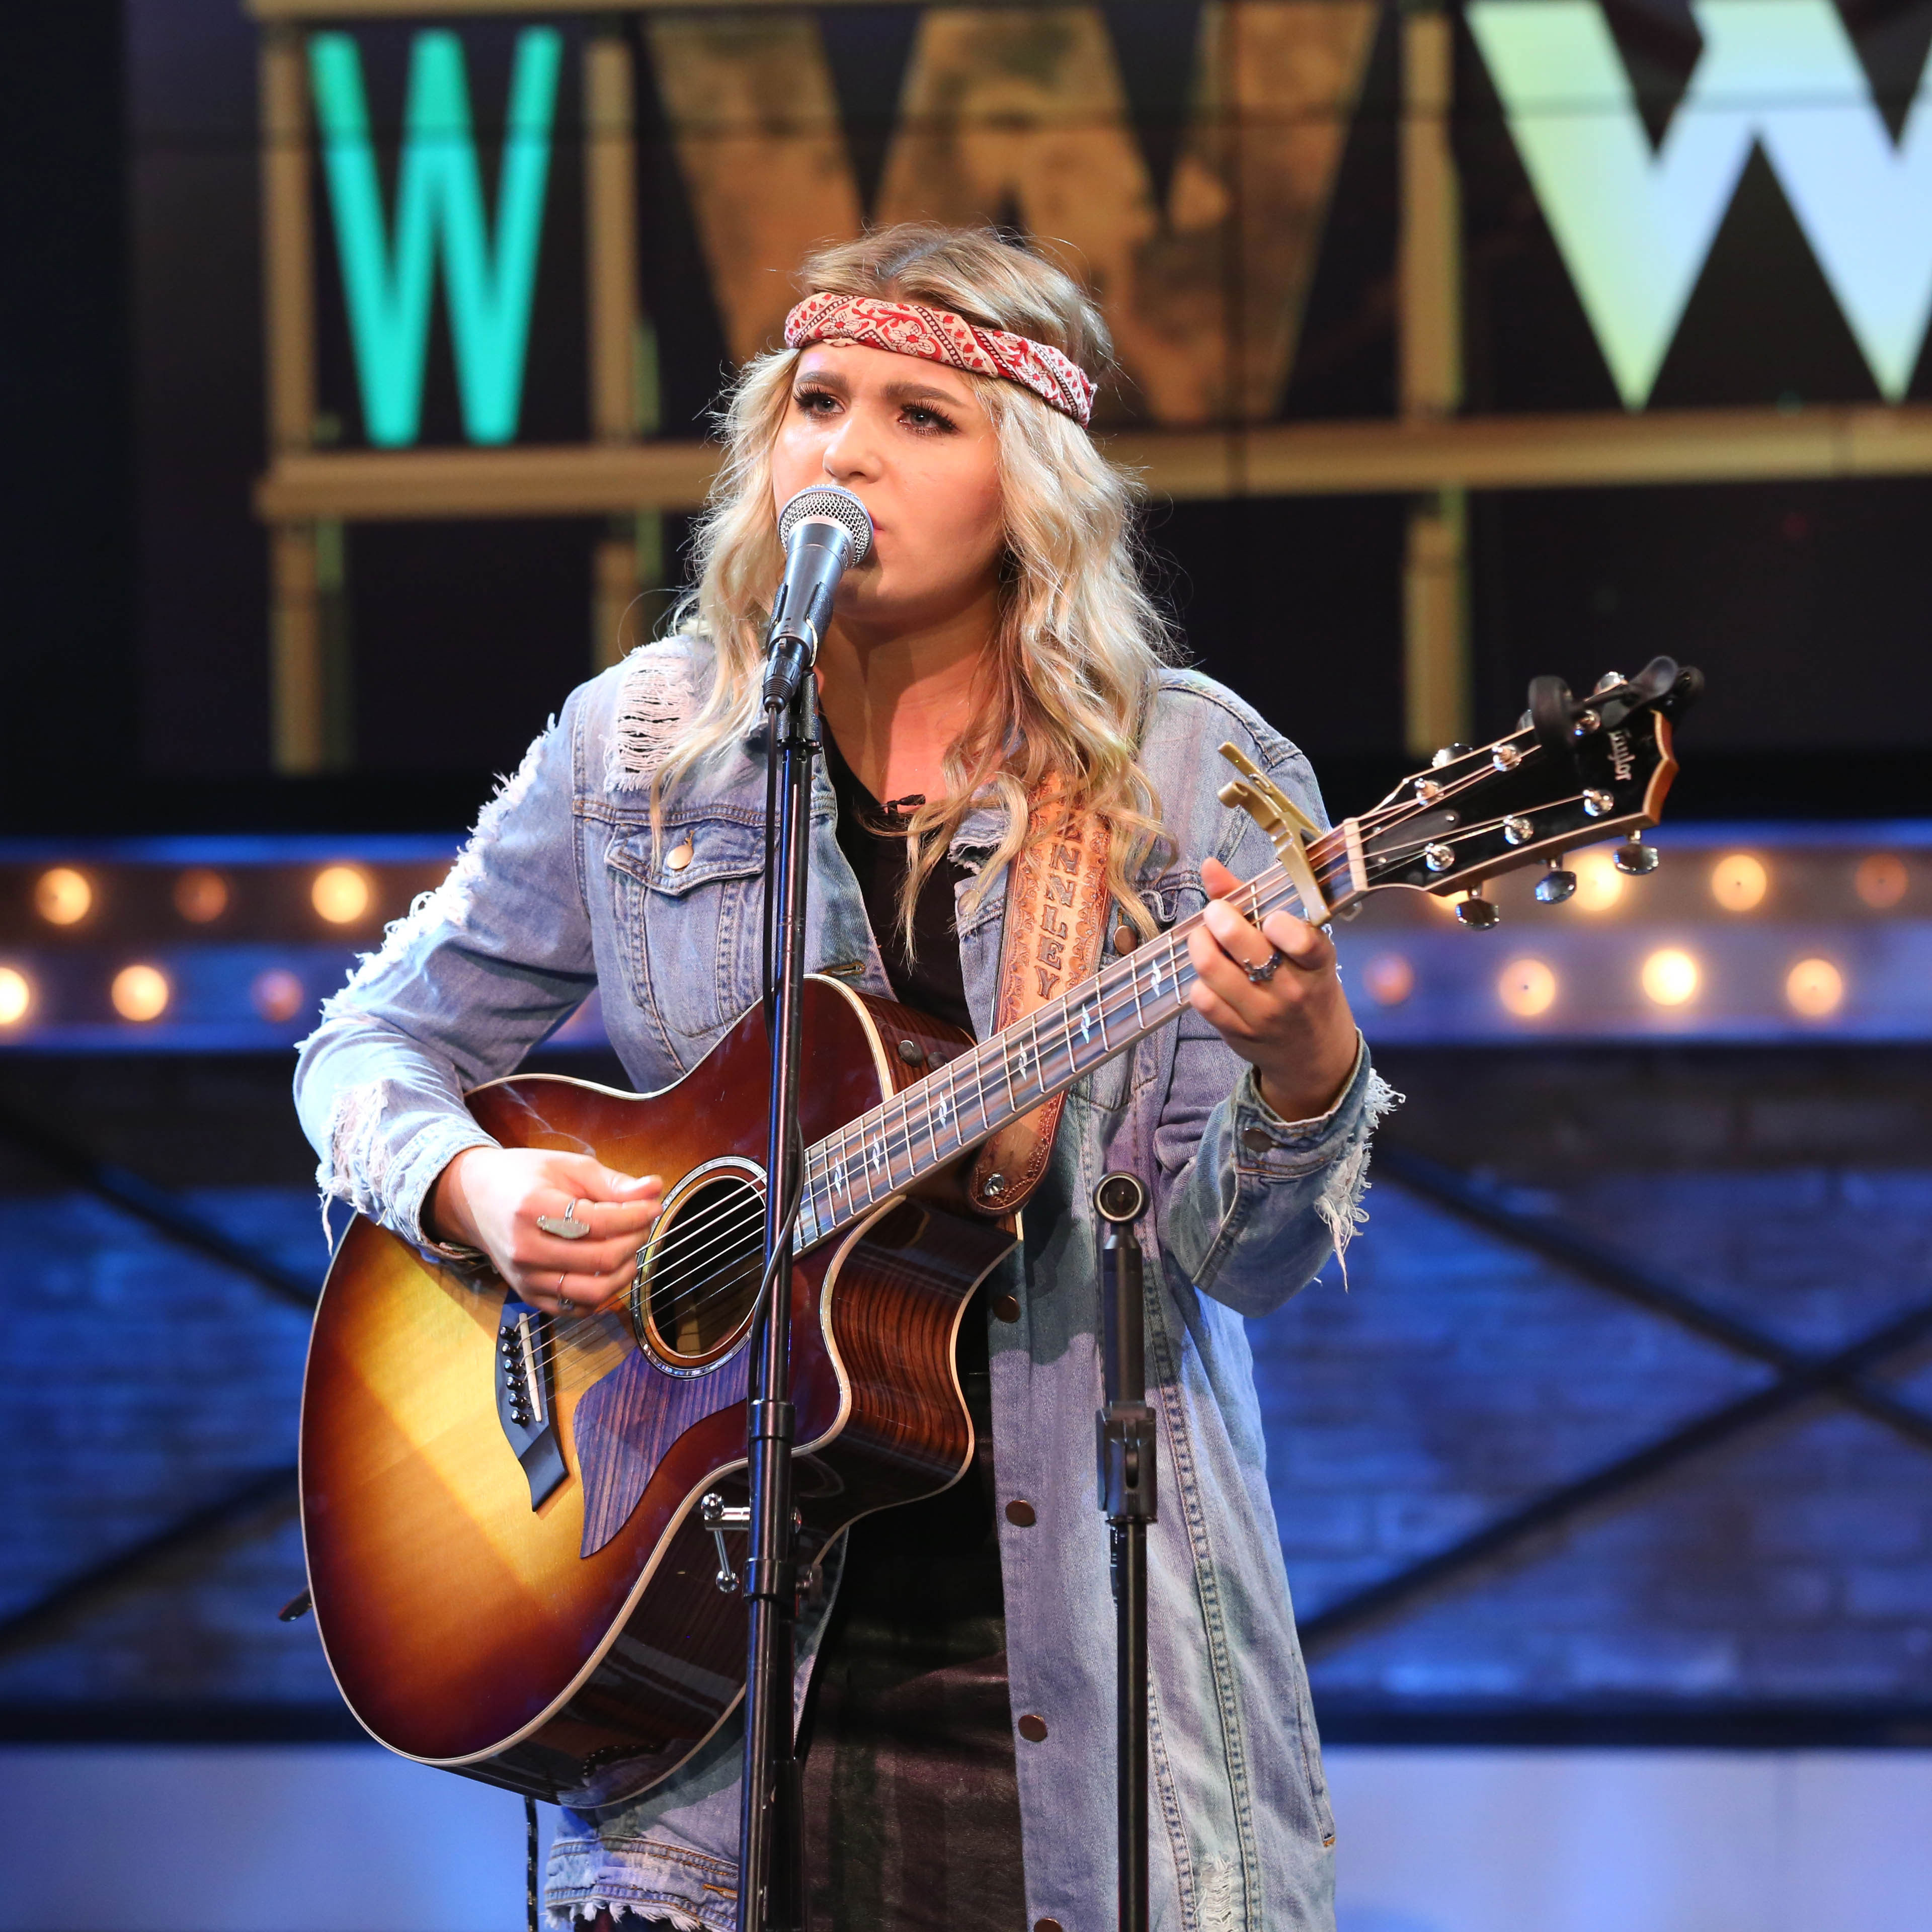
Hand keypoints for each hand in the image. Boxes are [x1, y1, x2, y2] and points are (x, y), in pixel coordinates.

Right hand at [428, 1146, 662, 1316]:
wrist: (475, 1199)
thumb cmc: (525, 1177)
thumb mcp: (568, 1167)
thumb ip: (613, 1182)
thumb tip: (654, 1189)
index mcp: (533, 1208)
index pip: (599, 1222)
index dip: (636, 1215)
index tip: (654, 1205)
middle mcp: (525, 1249)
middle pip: (601, 1259)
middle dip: (634, 1240)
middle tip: (643, 1224)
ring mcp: (525, 1278)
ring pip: (593, 1291)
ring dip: (625, 1271)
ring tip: (630, 1248)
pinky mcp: (528, 1296)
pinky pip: (577, 1307)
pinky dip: (603, 1294)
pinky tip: (609, 1270)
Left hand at [1186, 855, 1359, 1123]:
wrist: (1313, 1053)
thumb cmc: (1305, 984)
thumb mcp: (1299, 945)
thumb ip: (1253, 902)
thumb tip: (1209, 866)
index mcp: (1317, 963)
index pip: (1304, 942)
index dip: (1280, 924)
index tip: (1268, 918)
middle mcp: (1293, 991)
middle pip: (1246, 950)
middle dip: (1220, 919)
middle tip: (1215, 913)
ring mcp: (1265, 1016)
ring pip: (1214, 972)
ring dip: (1199, 946)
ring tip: (1203, 938)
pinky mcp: (1238, 1034)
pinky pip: (1204, 1000)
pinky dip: (1199, 981)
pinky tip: (1208, 975)